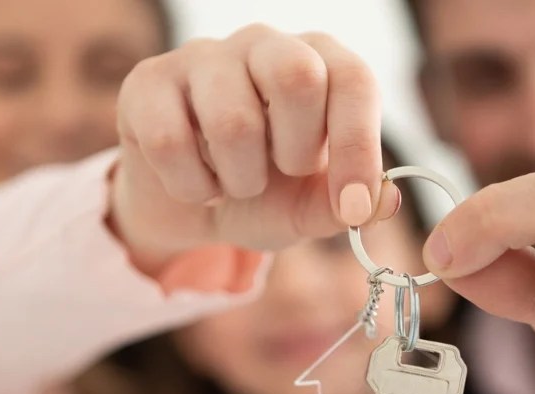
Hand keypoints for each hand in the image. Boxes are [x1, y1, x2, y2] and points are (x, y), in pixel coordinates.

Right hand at [113, 25, 399, 270]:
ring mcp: (203, 56)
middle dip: (294, 151)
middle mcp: (265, 43)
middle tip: (280, 172)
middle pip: (297, 75)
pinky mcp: (148, 81)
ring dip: (240, 180)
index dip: (358, 146)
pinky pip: (171, 141)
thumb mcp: (309, 209)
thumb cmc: (263, 195)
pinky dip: (192, 186)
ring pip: (233, 120)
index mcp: (320, 62)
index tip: (353, 205)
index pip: (353, 80)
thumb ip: (347, 207)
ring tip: (237, 183)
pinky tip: (197, 182)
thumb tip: (386, 202)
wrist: (189, 208)